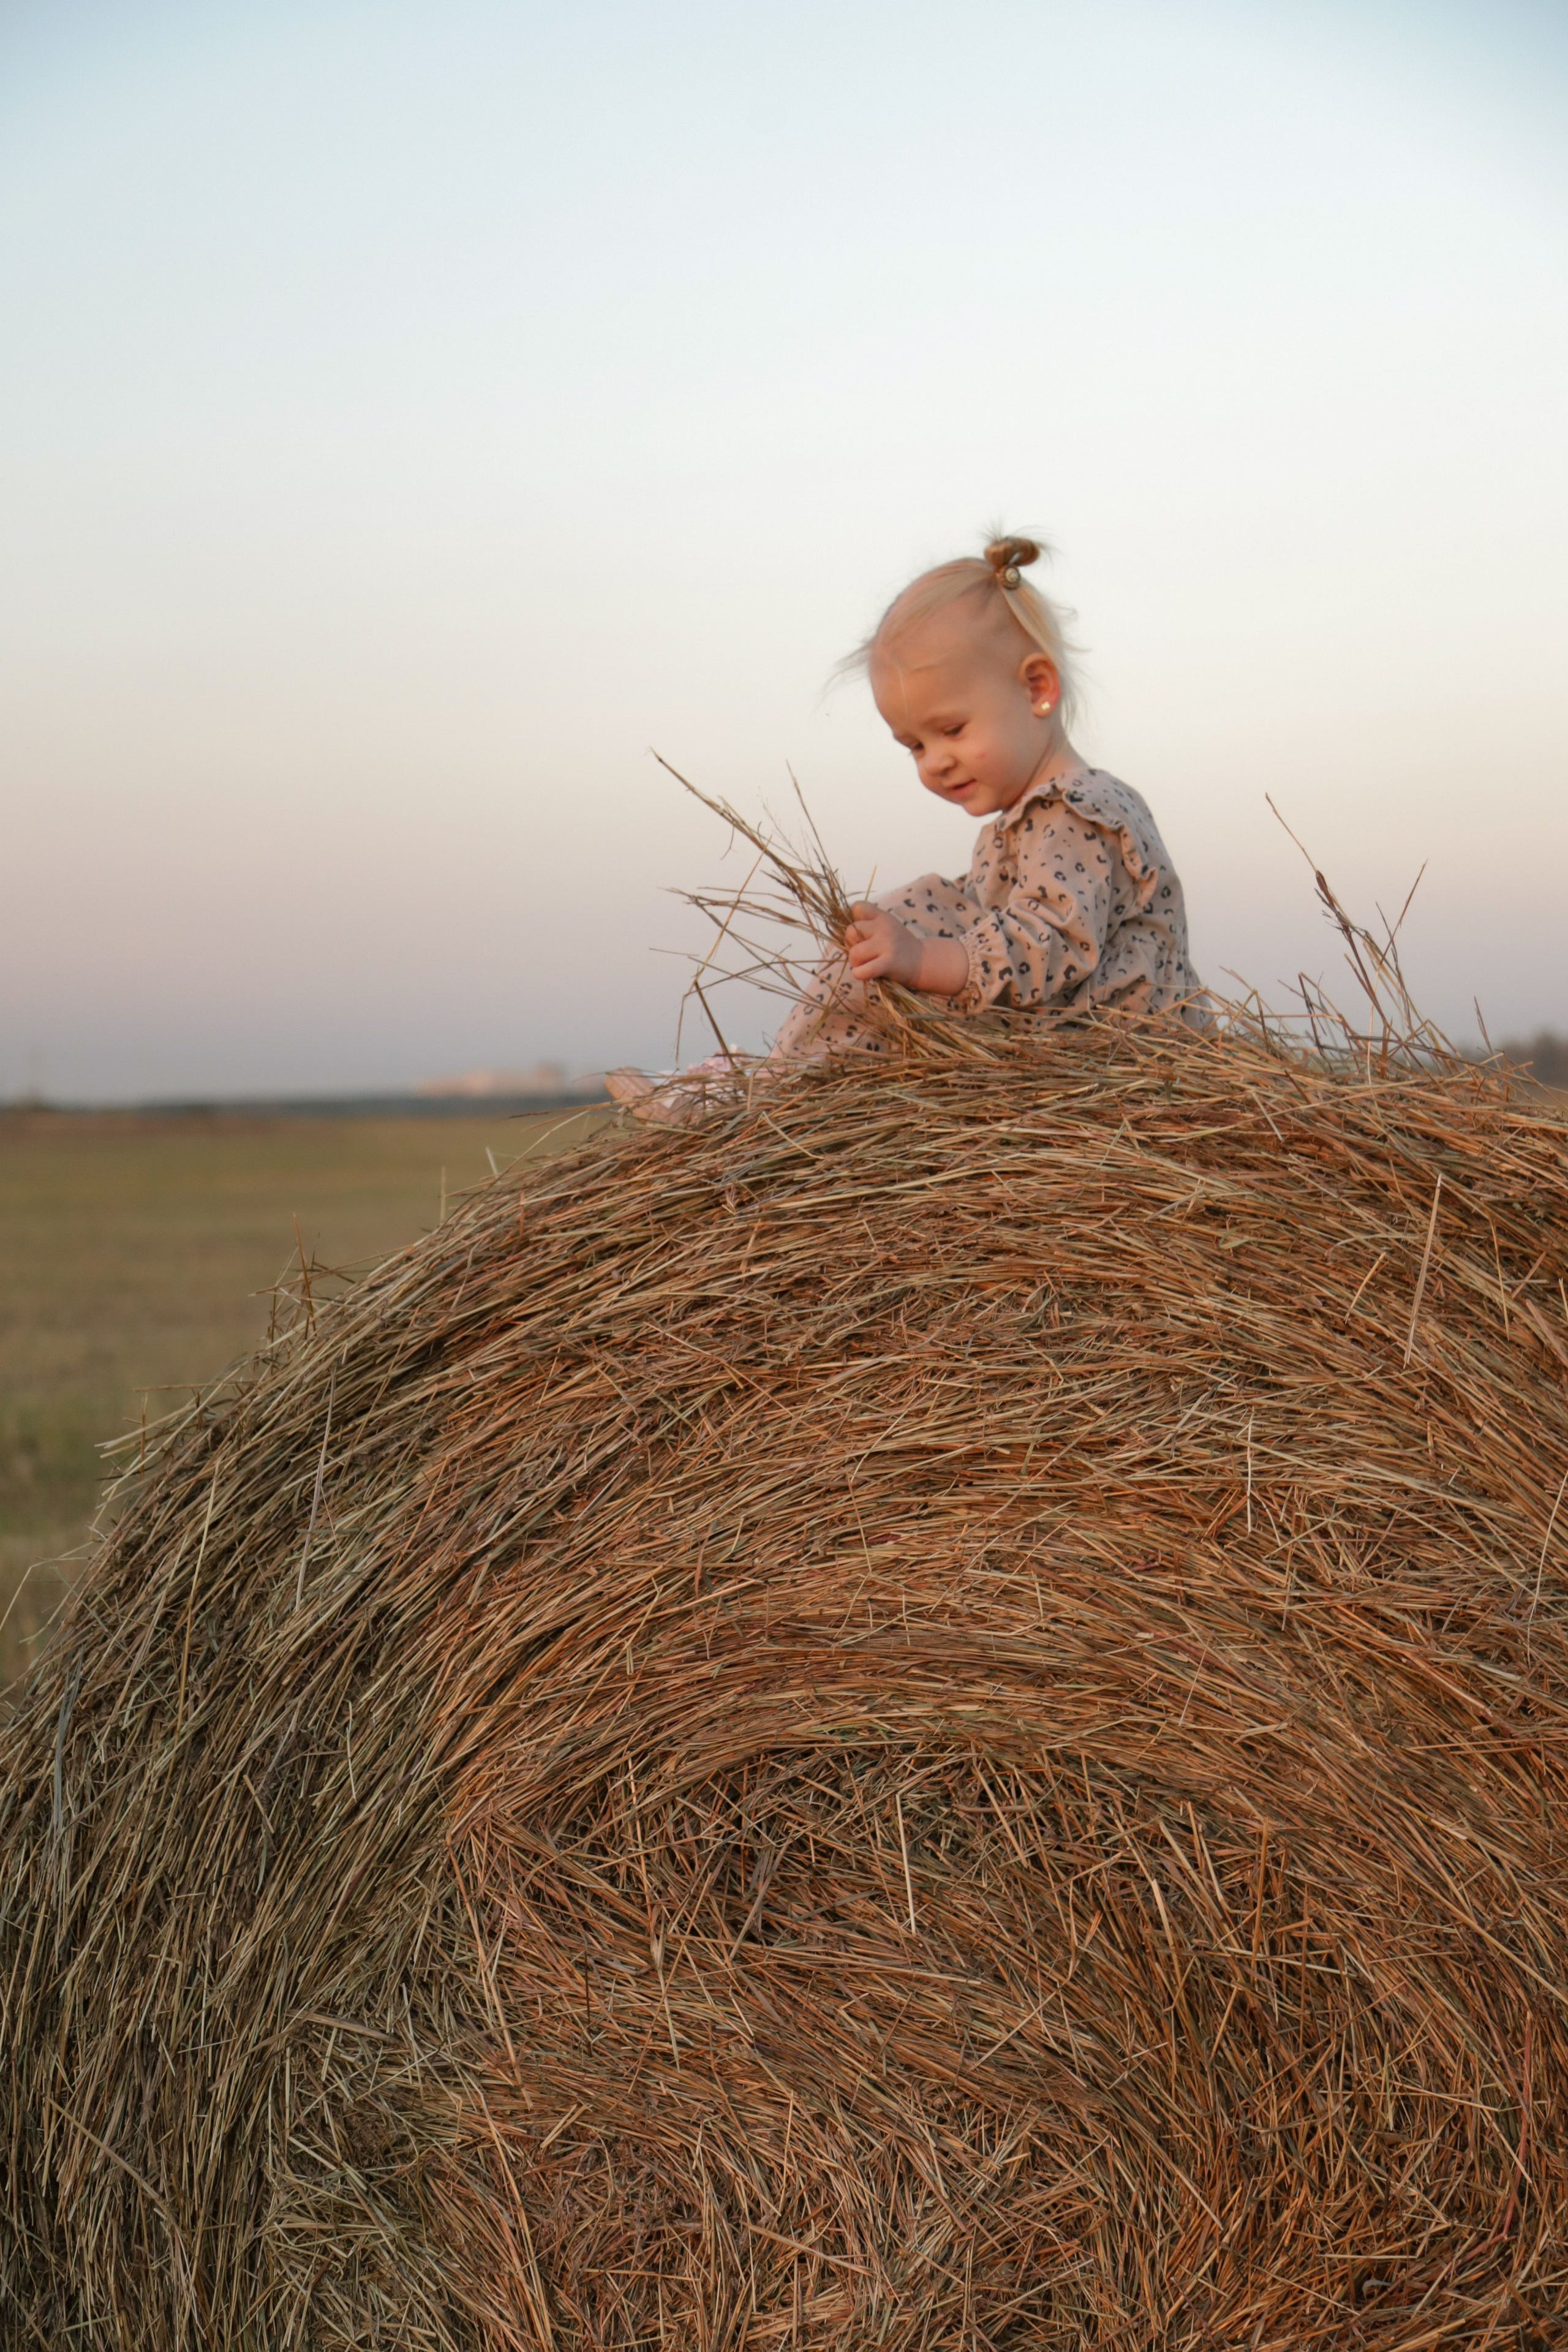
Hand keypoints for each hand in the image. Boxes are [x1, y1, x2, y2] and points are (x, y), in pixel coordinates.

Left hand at [842, 904, 968, 996]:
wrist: (923, 962)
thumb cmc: (898, 946)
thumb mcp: (886, 927)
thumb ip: (867, 926)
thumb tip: (846, 935)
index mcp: (882, 916)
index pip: (857, 907)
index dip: (854, 920)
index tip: (862, 933)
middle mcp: (884, 927)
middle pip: (850, 932)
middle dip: (852, 945)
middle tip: (864, 953)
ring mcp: (887, 945)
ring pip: (854, 953)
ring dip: (855, 962)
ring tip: (865, 964)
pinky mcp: (888, 963)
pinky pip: (862, 971)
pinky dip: (859, 974)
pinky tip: (865, 974)